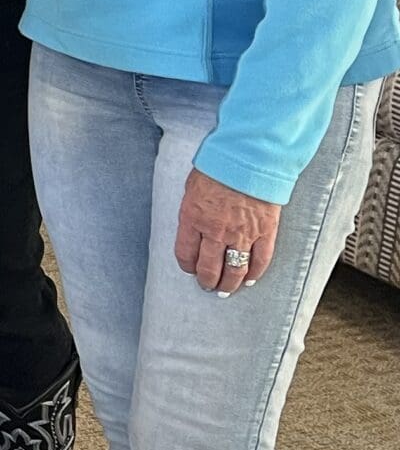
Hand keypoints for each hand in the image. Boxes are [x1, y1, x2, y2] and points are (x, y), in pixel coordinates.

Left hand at [175, 168, 281, 295]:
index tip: (189, 269)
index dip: (187, 266)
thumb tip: (192, 228)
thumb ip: (192, 211)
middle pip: (209, 267)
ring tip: (224, 290)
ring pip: (235, 269)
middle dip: (206, 280)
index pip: (185, 253)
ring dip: (229, 284)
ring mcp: (242, 234)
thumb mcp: (192, 188)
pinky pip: (260, 260)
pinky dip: (255, 273)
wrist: (249, 159)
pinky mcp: (265, 233)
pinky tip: (248, 280)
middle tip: (206, 286)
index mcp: (193, 218)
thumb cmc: (217, 168)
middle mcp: (216, 231)